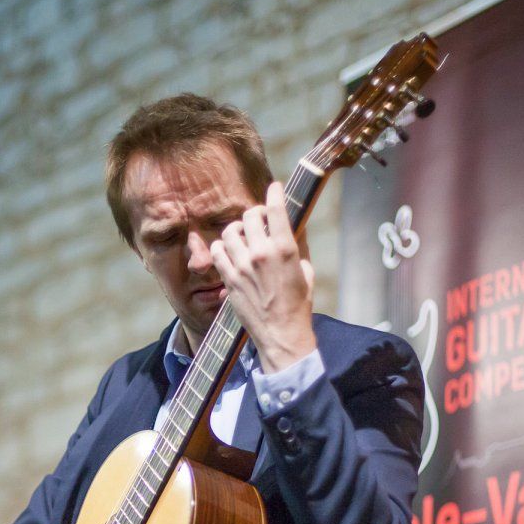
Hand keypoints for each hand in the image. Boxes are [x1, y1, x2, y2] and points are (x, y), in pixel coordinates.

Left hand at [210, 181, 317, 372]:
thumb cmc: (298, 306)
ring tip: (242, 235)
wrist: (281, 335)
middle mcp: (261, 253)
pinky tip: (228, 250)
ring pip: (230, 232)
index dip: (274, 193)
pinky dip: (221, 247)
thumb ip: (297, 248)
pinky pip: (217, 251)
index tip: (274, 188)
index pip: (276, 209)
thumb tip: (292, 229)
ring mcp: (242, 266)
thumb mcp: (306, 272)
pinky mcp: (229, 279)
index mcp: (284, 250)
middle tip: (258, 220)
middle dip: (255, 214)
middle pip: (250, 217)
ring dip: (237, 229)